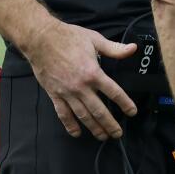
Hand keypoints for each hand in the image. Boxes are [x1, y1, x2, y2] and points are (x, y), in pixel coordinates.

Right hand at [21, 18, 137, 139]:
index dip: (125, 104)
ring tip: (102, 136)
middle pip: (99, 110)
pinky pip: (63, 114)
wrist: (41, 39)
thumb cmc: (69, 37)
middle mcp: (81, 86)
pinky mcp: (54, 94)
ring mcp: (67, 92)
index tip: (132, 112)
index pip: (114, 92)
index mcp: (93, 73)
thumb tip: (133, 48)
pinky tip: (77, 133)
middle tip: (117, 134)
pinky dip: (70, 125)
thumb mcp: (95, 40)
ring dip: (94, 127)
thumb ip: (114, 48)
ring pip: (82, 115)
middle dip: (110, 124)